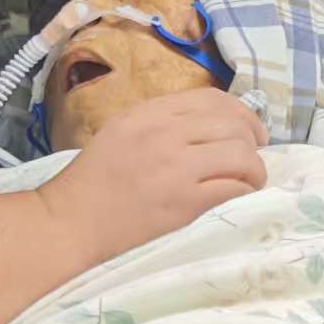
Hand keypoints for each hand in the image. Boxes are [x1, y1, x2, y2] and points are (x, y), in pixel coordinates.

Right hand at [0, 90, 264, 323]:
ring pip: (240, 154)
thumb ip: (159, 124)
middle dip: (253, 140)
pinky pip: (234, 189)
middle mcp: (162, 134)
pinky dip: (244, 192)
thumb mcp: (119, 134)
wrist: (69, 224)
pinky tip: (237, 199)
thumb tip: (208, 128)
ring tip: (249, 182)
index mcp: (145, 114)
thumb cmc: (91, 184)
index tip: (247, 130)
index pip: (210, 98)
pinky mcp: (184, 203)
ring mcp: (175, 168)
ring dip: (254, 169)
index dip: (239, 112)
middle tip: (253, 158)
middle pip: (232, 123)